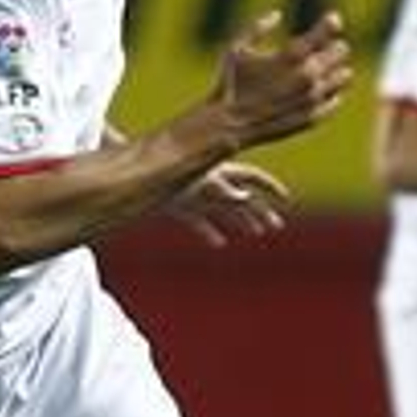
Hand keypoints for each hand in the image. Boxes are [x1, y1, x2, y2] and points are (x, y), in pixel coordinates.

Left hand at [169, 161, 289, 247]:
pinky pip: (198, 221)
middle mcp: (208, 183)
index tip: (284, 199)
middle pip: (240, 196)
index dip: (269, 187)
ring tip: (256, 233)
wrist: (132, 176)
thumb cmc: (166, 173)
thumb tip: (245, 198)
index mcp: (218, 173)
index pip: (251, 177)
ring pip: (222, 210)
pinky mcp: (177, 206)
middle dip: (259, 210)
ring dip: (240, 220)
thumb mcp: (198, 182)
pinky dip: (210, 232)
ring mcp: (193, 194)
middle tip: (275, 226)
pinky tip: (219, 244)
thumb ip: (222, 190)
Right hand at [211, 9, 351, 151]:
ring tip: (323, 70)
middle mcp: (306, 75)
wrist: (226, 126)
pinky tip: (318, 91)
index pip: (328, 30)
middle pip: (340, 51)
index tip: (330, 21)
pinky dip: (330, 94)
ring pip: (343, 76)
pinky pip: (334, 101)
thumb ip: (256, 28)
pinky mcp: (312, 117)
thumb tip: (276, 15)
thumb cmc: (229, 85)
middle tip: (327, 48)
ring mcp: (311, 98)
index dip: (331, 23)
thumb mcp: (235, 50)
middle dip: (334, 47)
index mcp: (291, 56)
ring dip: (337, 70)